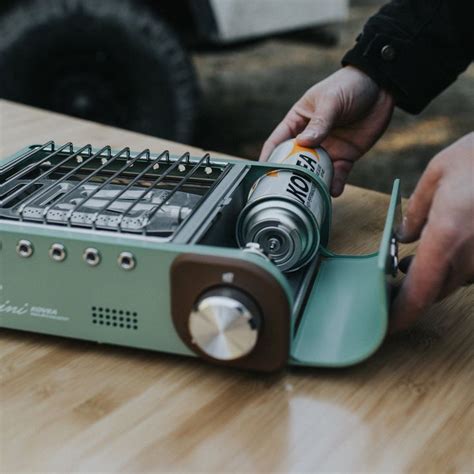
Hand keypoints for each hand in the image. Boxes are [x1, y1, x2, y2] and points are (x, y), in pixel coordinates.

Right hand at [259, 66, 394, 195]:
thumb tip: (304, 143)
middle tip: (286, 192)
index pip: (278, 142)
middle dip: (291, 176)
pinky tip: (333, 191)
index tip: (263, 174)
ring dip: (314, 183)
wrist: (382, 86)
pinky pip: (338, 174)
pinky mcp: (345, 156)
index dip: (269, 158)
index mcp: (298, 122)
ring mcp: (327, 149)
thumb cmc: (349, 85)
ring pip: (316, 171)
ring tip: (311, 196)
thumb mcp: (331, 101)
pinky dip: (335, 184)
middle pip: (295, 162)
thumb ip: (319, 123)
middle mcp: (309, 138)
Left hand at [391, 133, 473, 331]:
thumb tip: (404, 235)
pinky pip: (472, 267)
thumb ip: (416, 210)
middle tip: (386, 283)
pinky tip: (443, 247)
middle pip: (435, 291)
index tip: (386, 326)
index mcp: (447, 237)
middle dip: (409, 292)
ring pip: (454, 280)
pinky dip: (453, 264)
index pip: (419, 292)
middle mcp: (471, 255)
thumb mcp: (439, 173)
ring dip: (431, 277)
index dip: (401, 315)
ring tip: (406, 263)